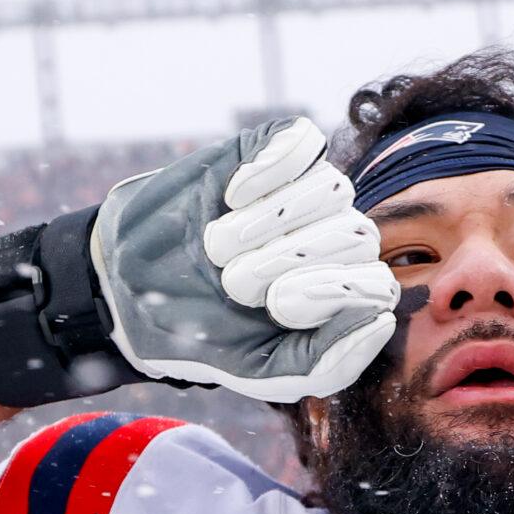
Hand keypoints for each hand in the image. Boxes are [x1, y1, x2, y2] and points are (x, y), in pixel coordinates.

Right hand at [92, 118, 398, 401]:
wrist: (131, 284)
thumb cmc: (204, 330)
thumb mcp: (263, 369)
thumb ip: (329, 364)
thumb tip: (382, 319)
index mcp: (346, 292)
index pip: (376, 284)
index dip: (326, 292)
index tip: (275, 307)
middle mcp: (337, 238)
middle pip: (356, 235)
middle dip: (284, 262)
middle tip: (234, 279)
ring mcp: (310, 193)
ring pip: (332, 190)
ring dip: (268, 221)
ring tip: (222, 243)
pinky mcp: (276, 152)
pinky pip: (304, 144)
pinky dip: (268, 170)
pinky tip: (233, 193)